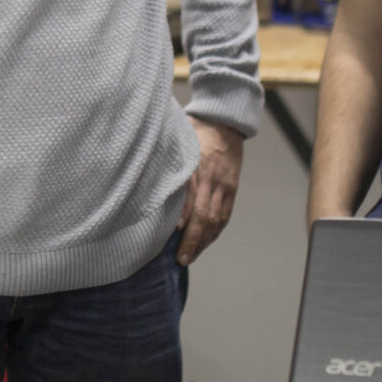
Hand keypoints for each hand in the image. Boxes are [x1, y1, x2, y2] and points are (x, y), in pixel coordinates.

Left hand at [177, 118, 243, 265]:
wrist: (223, 123)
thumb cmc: (193, 132)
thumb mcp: (177, 142)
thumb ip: (166, 164)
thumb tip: (149, 186)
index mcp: (196, 166)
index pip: (190, 196)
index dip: (183, 215)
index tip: (174, 233)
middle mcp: (212, 179)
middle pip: (204, 214)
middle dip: (192, 239)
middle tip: (180, 259)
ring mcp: (224, 186)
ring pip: (215, 219)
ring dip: (203, 241)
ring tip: (189, 257)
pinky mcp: (232, 189)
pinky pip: (225, 215)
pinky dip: (215, 232)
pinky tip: (205, 243)